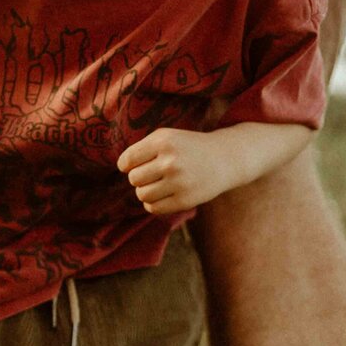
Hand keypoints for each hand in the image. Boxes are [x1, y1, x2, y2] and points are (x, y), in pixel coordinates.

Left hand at [117, 128, 233, 214]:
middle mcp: (171, 161)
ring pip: (142, 195)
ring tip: (157, 185)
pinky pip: (153, 208)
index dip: (126, 165)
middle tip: (152, 174)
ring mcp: (179, 182)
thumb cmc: (188, 148)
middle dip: (139, 178)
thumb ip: (142, 149)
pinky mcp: (185, 200)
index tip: (132, 166)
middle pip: (133, 179)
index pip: (128, 160)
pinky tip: (163, 195)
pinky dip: (152, 204)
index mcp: (164, 142)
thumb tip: (121, 168)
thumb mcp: (167, 138)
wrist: (224, 159)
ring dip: (145, 192)